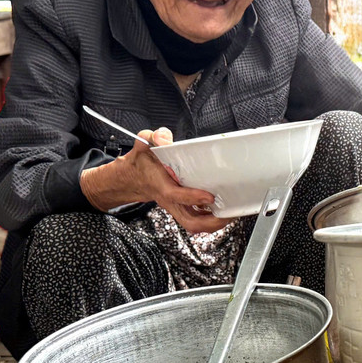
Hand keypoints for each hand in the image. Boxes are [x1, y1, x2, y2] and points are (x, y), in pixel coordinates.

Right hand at [80, 127, 232, 233]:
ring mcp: (176, 207)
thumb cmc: (140, 164)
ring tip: (231, 214)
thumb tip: (163, 137)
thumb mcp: (143, 145)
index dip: (193, 197)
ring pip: (195, 224)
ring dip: (214, 223)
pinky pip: (196, 219)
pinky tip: (222, 210)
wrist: (130, 179)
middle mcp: (170, 200)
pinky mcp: (181, 208)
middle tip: (228, 214)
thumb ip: (152, 137)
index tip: (210, 196)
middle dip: (211, 222)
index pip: (176, 195)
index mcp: (161, 185)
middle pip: (190, 221)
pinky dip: (210, 219)